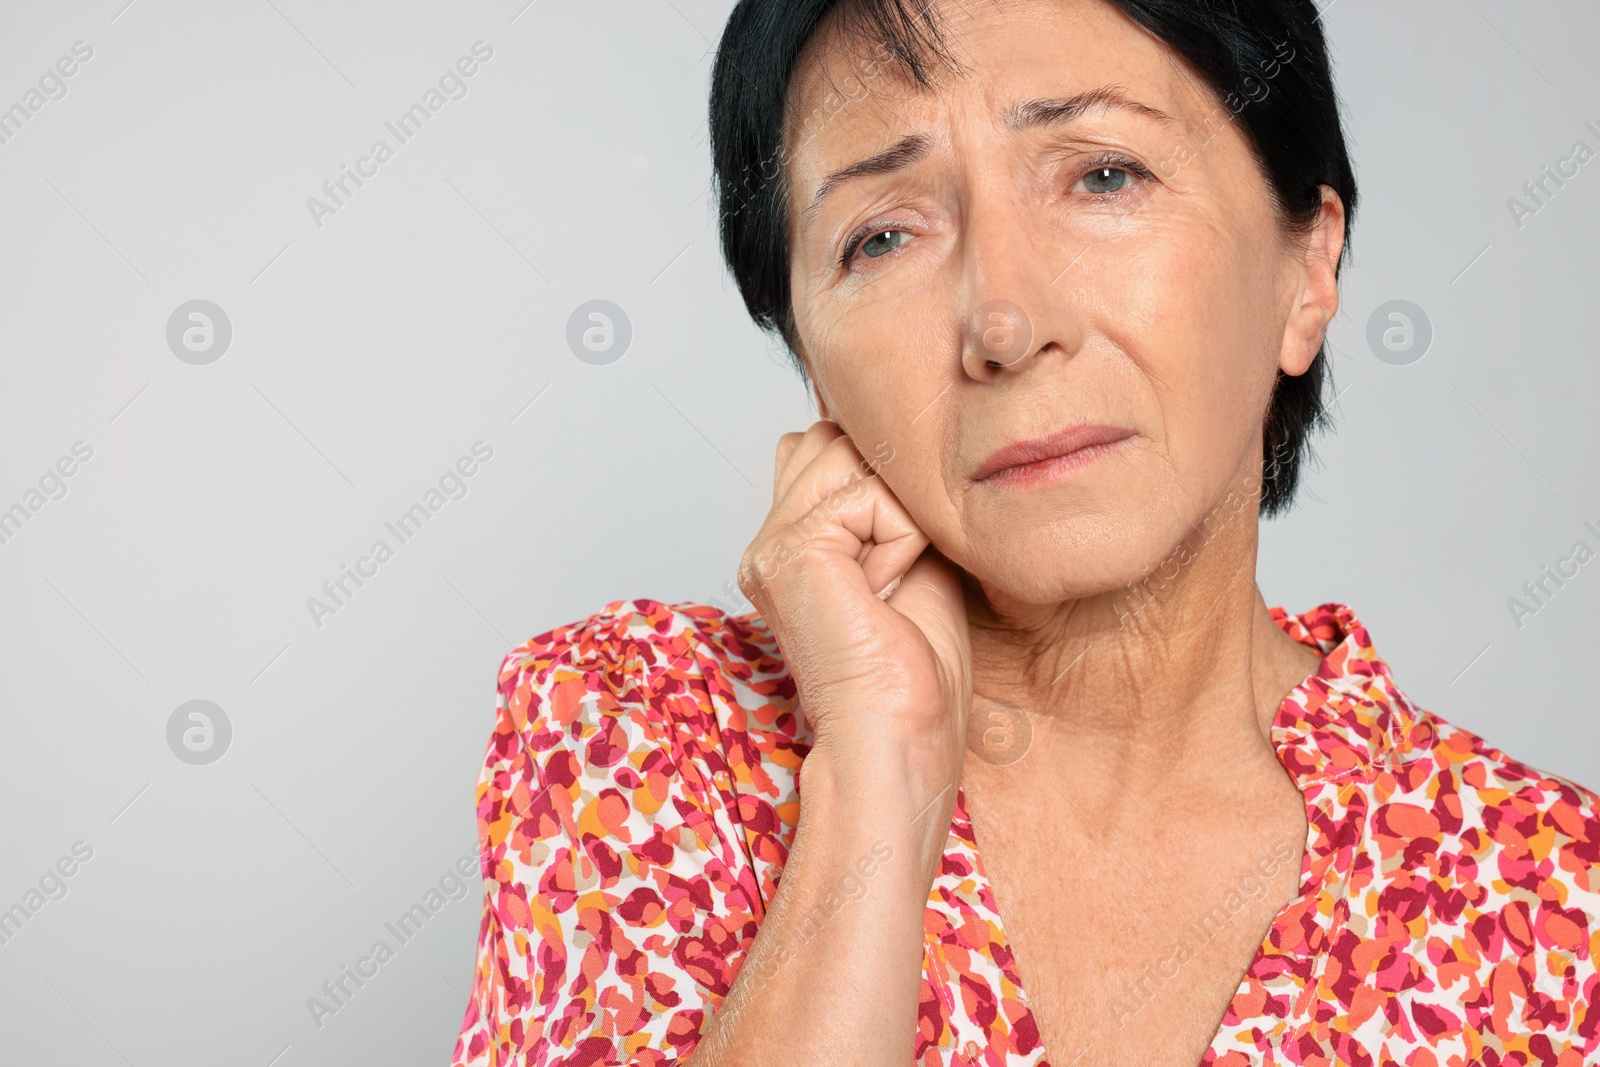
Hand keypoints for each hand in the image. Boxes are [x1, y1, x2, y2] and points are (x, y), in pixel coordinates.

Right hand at [738, 420, 972, 875]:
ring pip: (852, 454)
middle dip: (887, 488)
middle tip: (895, 573)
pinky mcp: (791, 551)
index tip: (900, 556)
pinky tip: (886, 592)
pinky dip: (902, 539)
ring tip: (889, 583)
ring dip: (897, 514)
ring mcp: (772, 545)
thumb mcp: (909, 559)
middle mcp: (769, 541)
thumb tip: (894, 444)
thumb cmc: (915, 673)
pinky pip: (871, 494)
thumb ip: (886, 500)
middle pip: (836, 438)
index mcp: (788, 545)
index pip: (824, 445)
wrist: (900, 739)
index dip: (878, 480)